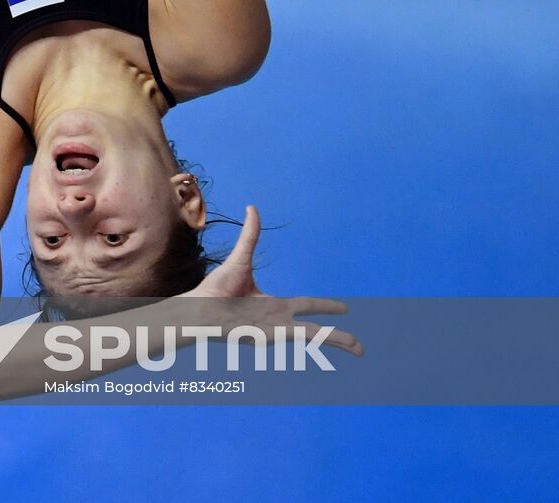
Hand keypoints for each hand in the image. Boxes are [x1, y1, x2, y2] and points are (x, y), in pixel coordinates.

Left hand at [180, 205, 363, 355]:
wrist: (197, 308)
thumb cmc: (214, 290)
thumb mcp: (240, 260)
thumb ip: (250, 237)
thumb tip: (252, 208)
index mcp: (274, 305)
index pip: (307, 306)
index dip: (326, 307)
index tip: (345, 309)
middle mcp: (277, 320)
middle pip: (316, 329)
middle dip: (338, 337)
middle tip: (360, 347)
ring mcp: (273, 331)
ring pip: (312, 337)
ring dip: (336, 342)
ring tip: (360, 349)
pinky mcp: (266, 338)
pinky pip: (294, 337)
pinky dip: (314, 339)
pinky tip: (329, 340)